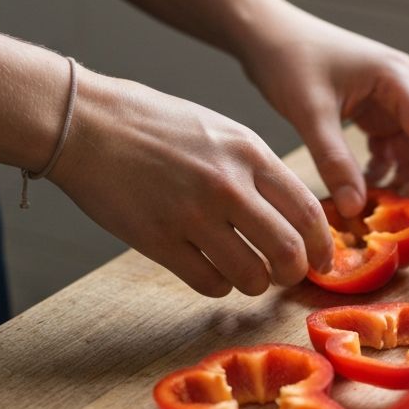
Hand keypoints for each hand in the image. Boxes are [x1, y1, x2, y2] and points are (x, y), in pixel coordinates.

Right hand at [50, 70, 333, 296]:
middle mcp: (227, 185)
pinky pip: (208, 283)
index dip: (322, 246)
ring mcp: (192, 214)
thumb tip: (291, 214)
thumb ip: (256, 169)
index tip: (323, 261)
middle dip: (294, 273)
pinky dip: (217, 286)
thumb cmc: (153, 123)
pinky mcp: (157, 240)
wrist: (85, 122)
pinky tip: (209, 271)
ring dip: (254, 283)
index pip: (308, 211)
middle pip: (288, 251)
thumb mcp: (220, 130)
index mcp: (249, 153)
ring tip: (245, 273)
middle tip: (286, 276)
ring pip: (251, 276)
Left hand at [241, 4, 408, 216]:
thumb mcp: (309, 113)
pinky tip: (368, 189)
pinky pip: (398, 145)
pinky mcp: (378, 109)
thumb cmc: (287, 59)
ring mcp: (394, 97)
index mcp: (398, 77)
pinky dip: (391, 169)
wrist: (267, 33)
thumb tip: (355, 208)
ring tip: (388, 209)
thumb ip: (334, 161)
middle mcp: (406, 85)